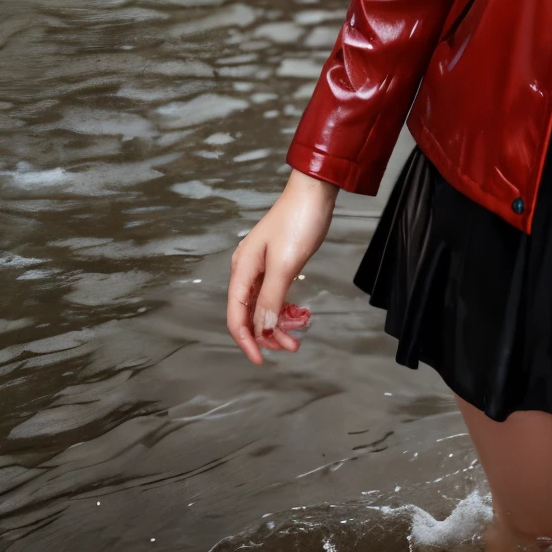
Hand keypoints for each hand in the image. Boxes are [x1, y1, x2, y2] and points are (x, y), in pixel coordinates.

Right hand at [226, 169, 337, 364]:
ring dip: (276, 323)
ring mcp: (262, 266)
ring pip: (263, 306)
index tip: (261, 361)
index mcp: (242, 269)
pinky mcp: (277, 262)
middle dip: (266, 334)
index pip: (236, 316)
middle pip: (249, 314)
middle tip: (291, 347)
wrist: (315, 190)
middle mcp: (247, 270)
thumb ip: (271, 297)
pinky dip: (283, 308)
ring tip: (296, 336)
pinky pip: (274, 294)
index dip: (246, 341)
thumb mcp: (285, 263)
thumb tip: (261, 329)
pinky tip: (296, 315)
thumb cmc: (298, 221)